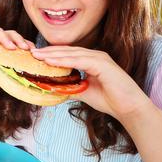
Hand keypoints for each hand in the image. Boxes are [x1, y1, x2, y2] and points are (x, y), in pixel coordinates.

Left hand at [30, 46, 151, 120]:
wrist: (129, 109)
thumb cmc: (110, 100)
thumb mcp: (84, 92)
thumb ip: (71, 87)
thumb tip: (54, 89)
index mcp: (92, 60)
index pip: (68, 54)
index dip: (51, 55)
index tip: (36, 57)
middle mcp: (96, 56)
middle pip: (67, 51)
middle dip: (48, 52)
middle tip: (31, 53)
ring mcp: (100, 58)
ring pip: (71, 54)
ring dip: (53, 54)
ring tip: (37, 56)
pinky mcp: (102, 64)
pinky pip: (79, 61)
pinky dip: (63, 61)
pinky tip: (50, 61)